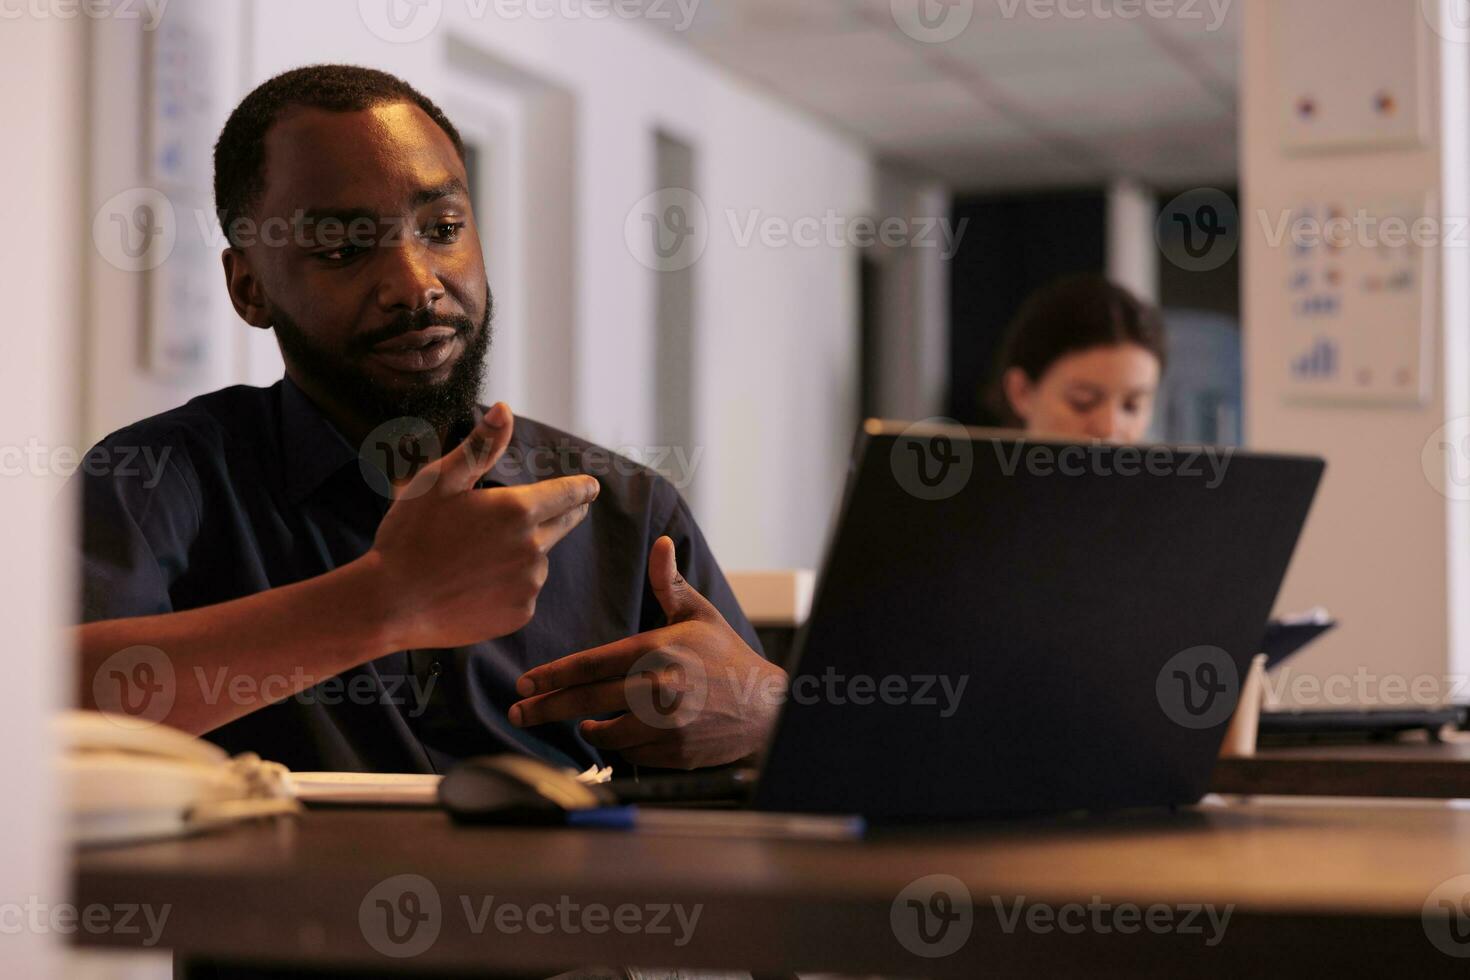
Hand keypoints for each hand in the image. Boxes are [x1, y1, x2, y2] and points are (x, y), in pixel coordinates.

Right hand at [369, 403, 600, 649]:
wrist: (390, 604)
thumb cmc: (410, 536)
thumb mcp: (439, 481)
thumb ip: (480, 446)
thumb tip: (504, 409)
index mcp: (517, 510)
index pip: (568, 494)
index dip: (581, 488)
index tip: (592, 487)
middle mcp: (533, 548)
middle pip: (562, 525)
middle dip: (562, 514)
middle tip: (560, 510)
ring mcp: (528, 584)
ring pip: (538, 560)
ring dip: (524, 553)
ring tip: (478, 558)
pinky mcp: (520, 613)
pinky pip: (523, 592)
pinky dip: (508, 586)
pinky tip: (474, 586)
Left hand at [508, 536, 787, 768]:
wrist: (767, 707)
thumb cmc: (726, 656)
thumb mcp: (698, 614)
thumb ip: (669, 584)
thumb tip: (660, 544)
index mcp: (655, 650)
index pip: (590, 663)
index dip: (552, 675)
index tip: (525, 683)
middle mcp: (656, 688)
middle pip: (585, 701)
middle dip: (545, 708)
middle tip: (518, 712)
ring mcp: (664, 725)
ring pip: (605, 732)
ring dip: (590, 728)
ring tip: (582, 723)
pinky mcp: (672, 753)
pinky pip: (631, 753)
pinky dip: (623, 745)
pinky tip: (625, 735)